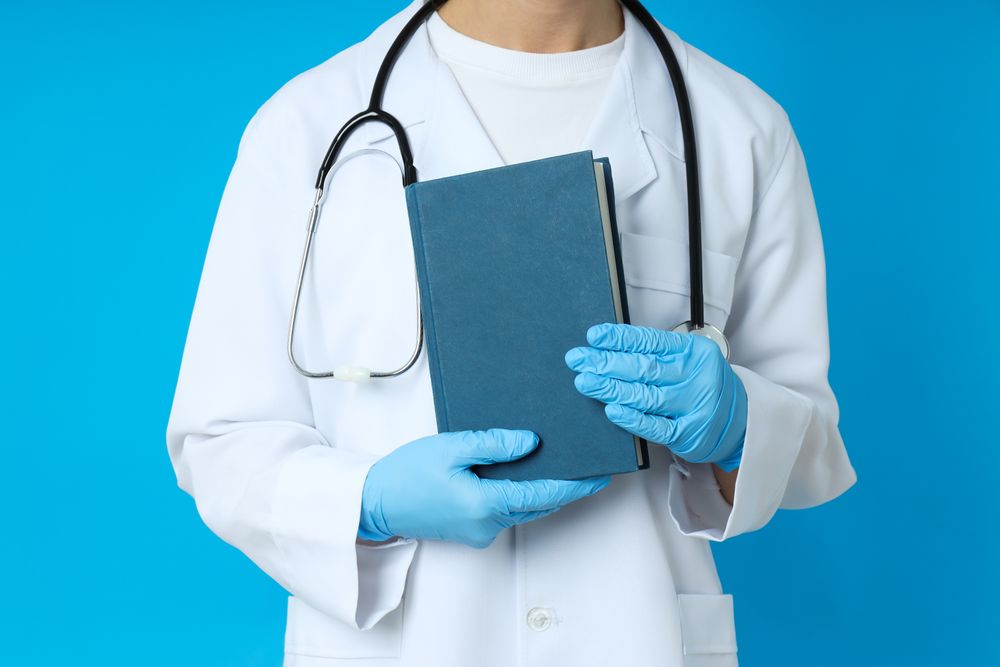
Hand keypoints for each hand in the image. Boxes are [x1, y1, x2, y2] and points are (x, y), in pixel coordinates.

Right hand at [359, 429, 610, 547]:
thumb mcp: (451, 447)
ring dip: (543, 490)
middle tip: (588, 465)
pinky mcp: (472, 530)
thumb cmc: (406, 474)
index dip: (576, 484)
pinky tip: (524, 474)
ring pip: (524, 509)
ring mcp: (480, 531)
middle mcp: (488, 524)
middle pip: (539, 504)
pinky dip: (521, 495)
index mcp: (486, 504)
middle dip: (565, 486)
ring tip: (562, 465)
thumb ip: (493, 444)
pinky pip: (507, 511)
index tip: (600, 475)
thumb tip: (532, 443)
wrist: (374, 502)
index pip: (544, 495)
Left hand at [564, 323, 746, 470]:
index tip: (593, 337)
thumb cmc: (701, 384)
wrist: (738, 421)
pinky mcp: (688, 434)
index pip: (651, 342)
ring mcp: (693, 407)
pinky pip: (655, 426)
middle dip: (606, 363)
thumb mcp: (687, 360)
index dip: (620, 339)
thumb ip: (656, 353)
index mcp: (694, 352)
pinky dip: (631, 418)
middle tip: (577, 359)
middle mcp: (696, 377)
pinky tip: (611, 410)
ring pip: (646, 396)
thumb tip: (607, 348)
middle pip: (644, 368)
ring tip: (585, 382)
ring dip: (611, 389)